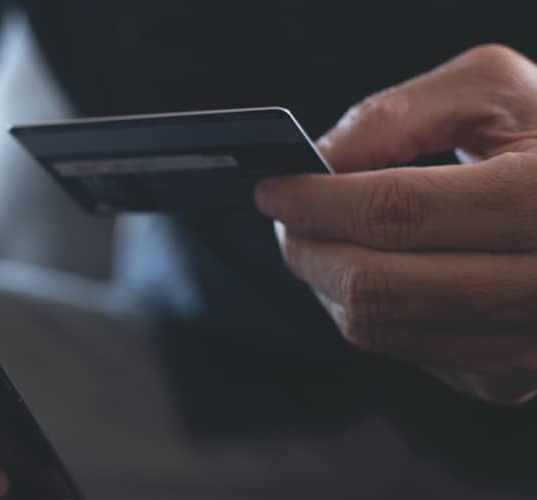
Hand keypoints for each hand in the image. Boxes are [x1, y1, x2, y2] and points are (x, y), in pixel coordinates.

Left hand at [254, 45, 536, 404]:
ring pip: (377, 328)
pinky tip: (377, 268)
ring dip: (327, 281)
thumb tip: (317, 161)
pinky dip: (369, 309)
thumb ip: (397, 116)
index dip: (317, 202)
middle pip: (375, 286)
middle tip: (287, 217)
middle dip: (308, 247)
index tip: (273, 189)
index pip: (397, 212)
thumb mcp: (493, 91)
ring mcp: (526, 344)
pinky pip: (402, 349)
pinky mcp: (508, 377)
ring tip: (324, 237)